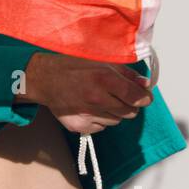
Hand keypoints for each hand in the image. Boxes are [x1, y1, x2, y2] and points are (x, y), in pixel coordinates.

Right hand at [15, 52, 153, 135]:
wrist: (45, 79)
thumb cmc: (72, 66)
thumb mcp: (101, 61)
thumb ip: (126, 73)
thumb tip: (144, 85)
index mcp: (105, 79)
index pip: (138, 97)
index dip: (144, 98)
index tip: (143, 97)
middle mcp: (97, 99)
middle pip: (130, 112)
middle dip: (129, 105)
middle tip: (118, 96)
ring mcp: (88, 115)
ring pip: (116, 121)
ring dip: (113, 112)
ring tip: (99, 100)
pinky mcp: (80, 126)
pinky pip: (101, 127)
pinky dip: (100, 119)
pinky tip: (89, 107)